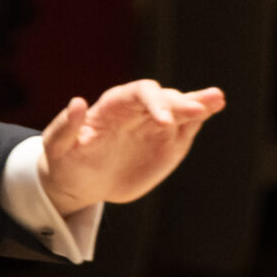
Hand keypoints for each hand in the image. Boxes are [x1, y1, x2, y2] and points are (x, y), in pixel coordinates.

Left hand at [39, 80, 224, 214]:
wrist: (83, 182)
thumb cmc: (67, 161)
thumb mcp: (58, 147)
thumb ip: (66, 126)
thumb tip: (77, 102)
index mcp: (114, 105)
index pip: (140, 93)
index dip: (154, 103)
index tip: (164, 122)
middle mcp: (139, 109)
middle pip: (165, 99)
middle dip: (182, 104)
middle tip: (200, 110)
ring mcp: (156, 124)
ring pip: (180, 108)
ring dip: (199, 103)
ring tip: (218, 99)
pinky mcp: (168, 141)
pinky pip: (186, 126)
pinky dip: (200, 117)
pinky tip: (214, 107)